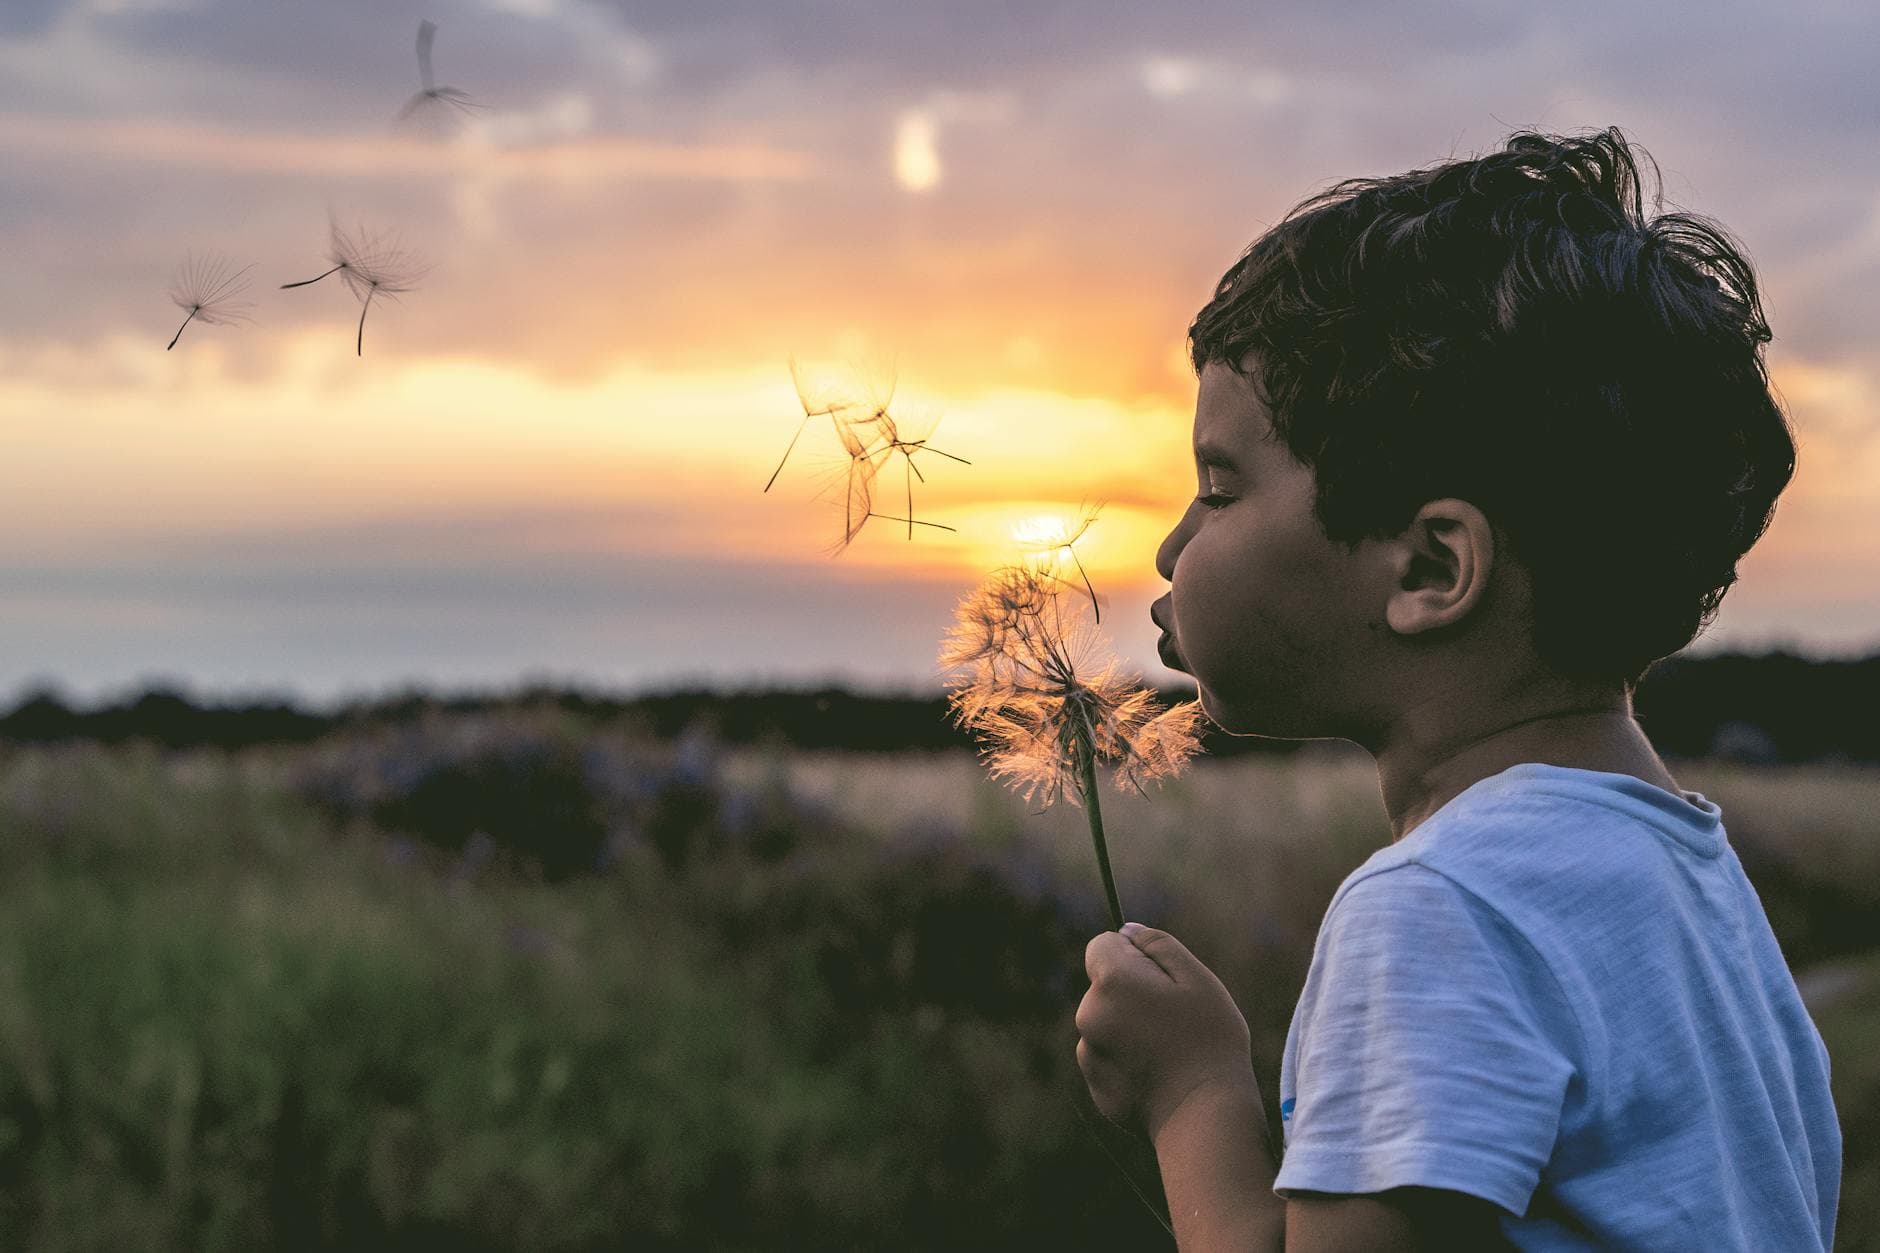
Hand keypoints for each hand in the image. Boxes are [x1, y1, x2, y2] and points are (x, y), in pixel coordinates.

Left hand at [1075, 922, 1255, 1141]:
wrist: (1205, 1116)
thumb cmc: (1209, 1040)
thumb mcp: (1197, 978)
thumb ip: (1158, 945)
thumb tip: (1127, 931)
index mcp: (1111, 982)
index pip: (1102, 945)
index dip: (1133, 954)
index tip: (1161, 977)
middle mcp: (1088, 1015)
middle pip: (1104, 986)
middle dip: (1131, 992)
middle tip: (1174, 1018)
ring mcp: (1088, 1054)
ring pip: (1106, 1024)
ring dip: (1129, 1028)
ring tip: (1170, 1050)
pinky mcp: (1096, 1087)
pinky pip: (1110, 1059)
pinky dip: (1129, 1062)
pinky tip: (1160, 1076)